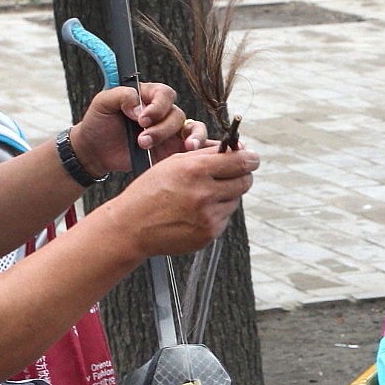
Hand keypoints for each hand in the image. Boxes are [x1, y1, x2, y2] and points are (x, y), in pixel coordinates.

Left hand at [70, 82, 208, 175]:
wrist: (96, 150)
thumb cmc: (99, 123)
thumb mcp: (102, 102)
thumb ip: (122, 95)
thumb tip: (139, 107)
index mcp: (148, 96)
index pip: (165, 94)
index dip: (157, 106)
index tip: (141, 119)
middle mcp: (163, 112)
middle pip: (177, 115)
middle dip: (161, 129)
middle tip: (142, 141)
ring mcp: (170, 131)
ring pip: (191, 129)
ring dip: (187, 138)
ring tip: (184, 148)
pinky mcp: (173, 149)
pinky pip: (195, 144)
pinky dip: (202, 145)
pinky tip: (196, 151)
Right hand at [111, 144, 258, 258]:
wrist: (132, 226)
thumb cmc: (151, 190)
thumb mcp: (174, 164)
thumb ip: (207, 154)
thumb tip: (239, 149)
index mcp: (194, 171)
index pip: (240, 162)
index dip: (250, 158)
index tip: (252, 158)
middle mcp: (204, 194)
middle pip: (244, 182)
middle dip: (242, 176)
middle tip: (234, 174)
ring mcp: (208, 217)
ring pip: (235, 201)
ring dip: (226, 195)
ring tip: (201, 196)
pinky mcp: (208, 235)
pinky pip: (224, 218)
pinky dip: (216, 213)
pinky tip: (194, 212)